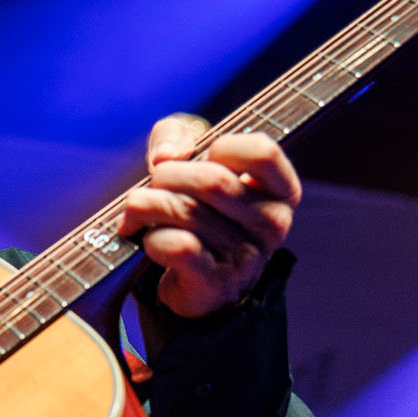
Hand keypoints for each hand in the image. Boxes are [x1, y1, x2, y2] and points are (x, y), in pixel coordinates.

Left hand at [118, 113, 302, 317]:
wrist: (195, 279)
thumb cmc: (199, 209)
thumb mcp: (194, 158)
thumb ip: (178, 134)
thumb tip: (166, 156)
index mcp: (280, 191)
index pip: (263, 152)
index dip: (221, 146)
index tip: (202, 157)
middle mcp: (271, 224)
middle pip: (212, 181)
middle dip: (167, 175)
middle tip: (154, 186)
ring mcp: (246, 257)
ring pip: (186, 212)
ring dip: (146, 205)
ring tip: (137, 210)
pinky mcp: (215, 282)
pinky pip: (177, 246)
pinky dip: (151, 237)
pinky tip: (148, 239)